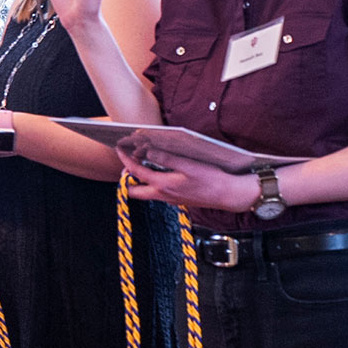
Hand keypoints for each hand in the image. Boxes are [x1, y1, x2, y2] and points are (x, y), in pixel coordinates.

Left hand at [121, 146, 259, 212]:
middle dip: (126, 177)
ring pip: (146, 192)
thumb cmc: (212, 180)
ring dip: (140, 179)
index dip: (124, 159)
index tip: (119, 148)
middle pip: (134, 190)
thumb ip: (167, 159)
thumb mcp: (189, 166)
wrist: (229, 196)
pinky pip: (158, 192)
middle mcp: (163, 195)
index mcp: (163, 185)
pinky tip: (160, 172)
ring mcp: (170, 199)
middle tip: (127, 161)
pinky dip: (153, 182)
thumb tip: (147, 152)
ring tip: (142, 163)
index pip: (135, 172)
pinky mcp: (177, 200)